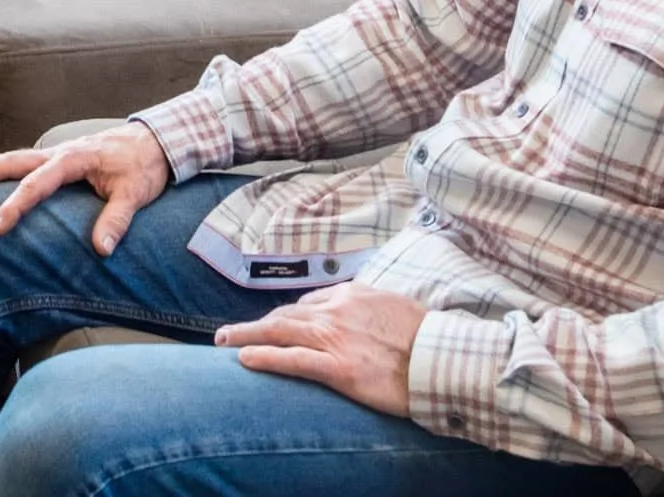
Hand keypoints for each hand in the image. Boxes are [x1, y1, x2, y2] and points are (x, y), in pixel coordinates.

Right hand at [0, 123, 171, 255]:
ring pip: (17, 158)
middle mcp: (61, 152)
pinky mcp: (63, 157)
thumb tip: (101, 250)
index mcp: (74, 159)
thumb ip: (117, 220)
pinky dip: (5, 164)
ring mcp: (60, 152)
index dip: (15, 206)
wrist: (158, 140)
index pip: (37, 184)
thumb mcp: (136, 193)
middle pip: (15, 162)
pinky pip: (27, 161)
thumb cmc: (145, 166)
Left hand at [214, 283, 429, 417]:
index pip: (307, 306)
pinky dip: (265, 358)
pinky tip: (244, 359)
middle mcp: (337, 311)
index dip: (284, 318)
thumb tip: (358, 312)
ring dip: (245, 335)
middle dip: (254, 325)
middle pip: (285, 316)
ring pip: (279, 332)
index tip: (270, 327)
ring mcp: (336, 339)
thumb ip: (368, 308)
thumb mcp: (394, 307)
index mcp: (351, 295)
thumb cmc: (424, 336)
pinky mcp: (339, 368)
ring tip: (222, 341)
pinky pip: (293, 360)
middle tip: (228, 333)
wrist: (441, 357)